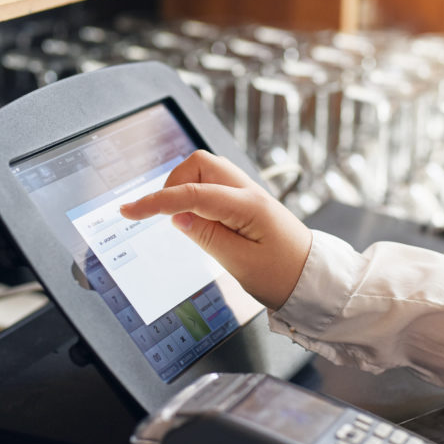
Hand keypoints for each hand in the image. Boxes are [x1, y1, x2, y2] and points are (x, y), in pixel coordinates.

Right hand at [119, 150, 311, 309]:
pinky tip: (199, 219)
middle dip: (174, 184)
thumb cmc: (284, 276)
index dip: (155, 201)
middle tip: (166, 216)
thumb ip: (206, 237)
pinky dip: (199, 195)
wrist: (314, 280)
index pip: (192, 194)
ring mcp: (250, 194)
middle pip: (199, 164)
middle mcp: (250, 192)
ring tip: (184, 221)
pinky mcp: (249, 203)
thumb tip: (177, 216)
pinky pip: (216, 186)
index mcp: (249, 206)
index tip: (129, 210)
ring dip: (187, 188)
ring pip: (207, 171)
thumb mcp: (241, 264)